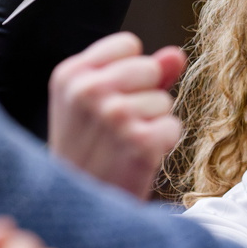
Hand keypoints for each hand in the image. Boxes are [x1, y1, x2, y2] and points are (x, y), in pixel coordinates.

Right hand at [48, 32, 185, 198]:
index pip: (129, 44)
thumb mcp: (98, 103)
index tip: (113, 97)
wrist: (75, 204)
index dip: (132, 72)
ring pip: (164, 100)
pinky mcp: (140, 140)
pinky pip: (173, 126)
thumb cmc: (88, 150)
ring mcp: (114, 115)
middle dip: (147, 95)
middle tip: (120, 125)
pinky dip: (163, 144)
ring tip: (124, 143)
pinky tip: (136, 156)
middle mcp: (88, 90)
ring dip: (153, 123)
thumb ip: (140, 73)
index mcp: (71, 74)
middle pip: (150, 68)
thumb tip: (175, 54)